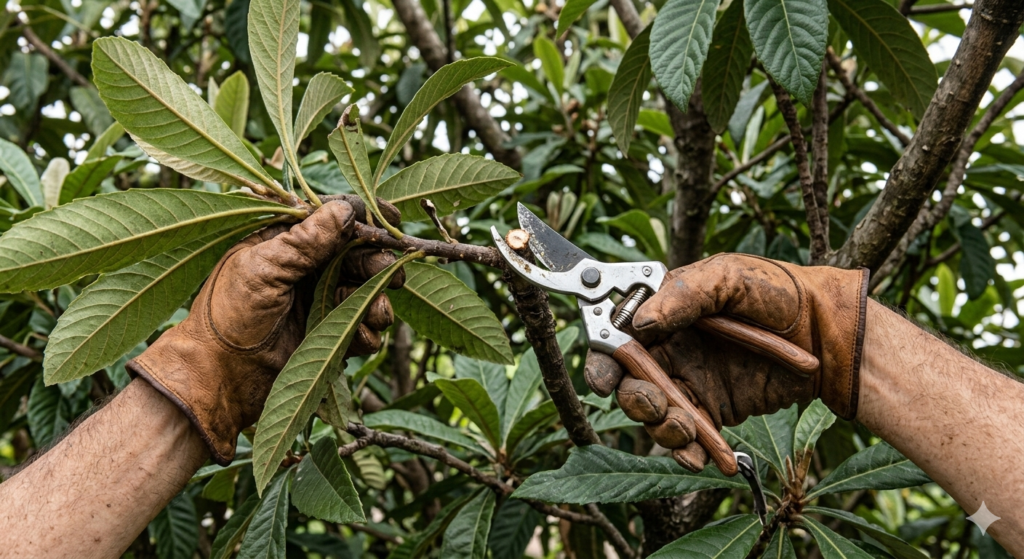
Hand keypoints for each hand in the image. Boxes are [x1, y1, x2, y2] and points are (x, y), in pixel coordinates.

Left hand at [128, 197, 403, 464]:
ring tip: (374, 314)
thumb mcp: (263, 270)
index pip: (332, 216)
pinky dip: (367, 331)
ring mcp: (320, 300)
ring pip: (367, 289)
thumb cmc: (226, 317)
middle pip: (359, 253)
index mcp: (285, 240)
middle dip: (378, 263)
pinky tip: (357, 338)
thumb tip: (346, 210)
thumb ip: (305, 241)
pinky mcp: (329, 333)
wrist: (218, 380)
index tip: (394, 221)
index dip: (365, 216)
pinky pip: (363, 325)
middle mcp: (307, 267)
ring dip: (377, 300)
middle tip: (391, 276)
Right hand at [585, 254, 867, 470]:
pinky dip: (689, 451)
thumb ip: (684, 295)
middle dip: (634, 399)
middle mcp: (669, 348)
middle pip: (627, 382)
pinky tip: (703, 458)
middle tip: (656, 403)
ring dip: (663, 428)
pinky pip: (687, 437)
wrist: (829, 333)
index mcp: (663, 312)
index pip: (616, 337)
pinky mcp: (712, 411)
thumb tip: (641, 322)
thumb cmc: (778, 291)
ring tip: (689, 430)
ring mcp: (688, 381)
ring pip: (654, 414)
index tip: (606, 379)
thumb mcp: (731, 278)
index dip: (603, 360)